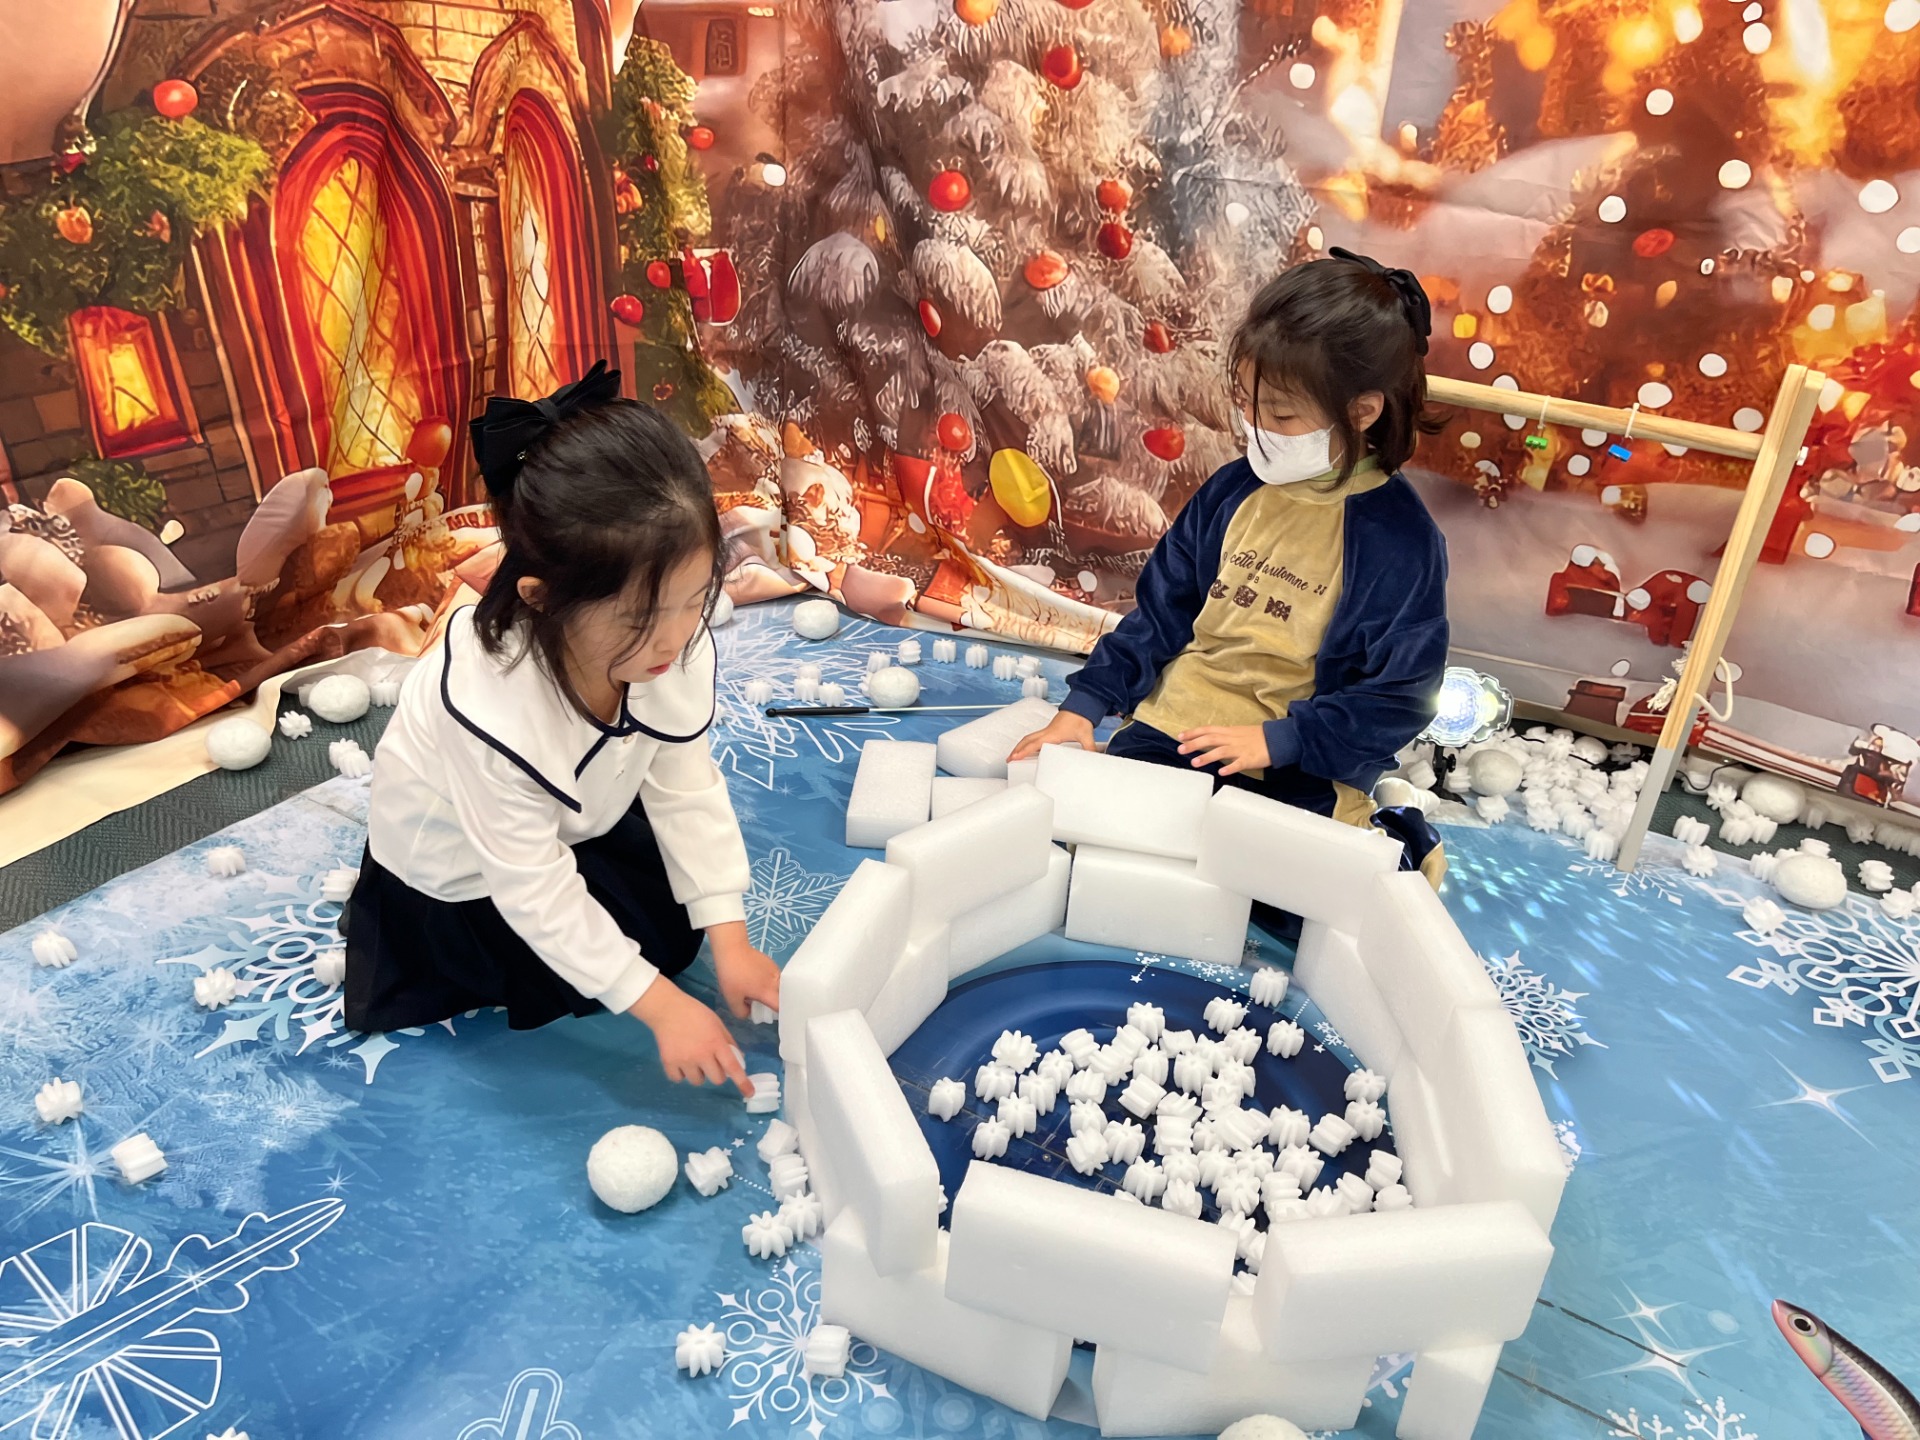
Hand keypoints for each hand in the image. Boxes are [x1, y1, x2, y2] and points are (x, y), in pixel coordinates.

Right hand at [628, 981, 753, 1094]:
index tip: (749, 1093)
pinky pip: (678, 1079)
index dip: (742, 1082)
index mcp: (716, 1043)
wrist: (667, 1009)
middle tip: (711, 1062)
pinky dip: (681, 1074)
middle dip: (717, 1073)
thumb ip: (728, 1042)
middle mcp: (701, 1055)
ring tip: (693, 1059)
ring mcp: (684, 1060)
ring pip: (698, 1081)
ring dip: (699, 1074)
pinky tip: (680, 1061)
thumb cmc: (696, 1014)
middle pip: (717, 1079)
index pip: (732, 1067)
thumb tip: (739, 1059)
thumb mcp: (717, 1024)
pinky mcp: (669, 1063)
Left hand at [708, 921, 780, 1019]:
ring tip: (761, 994)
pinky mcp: (772, 964)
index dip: (782, 1014)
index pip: (782, 1007)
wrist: (732, 949)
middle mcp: (776, 982)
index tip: (775, 1017)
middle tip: (767, 1007)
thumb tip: (751, 1012)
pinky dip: (773, 984)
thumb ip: (742, 1012)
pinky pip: (778, 978)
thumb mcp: (731, 999)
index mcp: (768, 992)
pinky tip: (759, 982)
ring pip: (782, 987)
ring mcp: (776, 971)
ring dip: (776, 993)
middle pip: (785, 997)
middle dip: (780, 1004)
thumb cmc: (732, 975)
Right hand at [1007, 710, 1095, 763]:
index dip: (1024, 751)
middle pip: (1027, 740)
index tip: (1015, 757)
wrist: (1081, 706)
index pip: (1035, 744)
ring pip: (1029, 738)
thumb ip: (1090, 749)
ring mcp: (1047, 730)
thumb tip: (1094, 758)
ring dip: (1020, 746)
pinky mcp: (1049, 730)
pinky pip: (1034, 737)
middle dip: (1016, 750)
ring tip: (1014, 755)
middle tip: (1009, 759)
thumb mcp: (1086, 735)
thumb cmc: (1081, 718)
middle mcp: (1047, 731)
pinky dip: (1027, 743)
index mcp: (1053, 734)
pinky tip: (1028, 749)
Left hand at [1177, 725, 1270, 776]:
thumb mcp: (1238, 732)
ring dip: (1207, 757)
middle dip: (1194, 744)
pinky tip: (1221, 772)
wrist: (1277, 739)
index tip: (1180, 736)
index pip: (1208, 730)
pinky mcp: (1250, 759)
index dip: (1193, 732)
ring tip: (1194, 763)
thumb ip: (1224, 736)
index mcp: (1229, 731)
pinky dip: (1230, 768)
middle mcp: (1232, 739)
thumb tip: (1208, 740)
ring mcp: (1241, 749)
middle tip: (1180, 749)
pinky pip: (1238, 764)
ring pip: (1221, 751)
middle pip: (1210, 739)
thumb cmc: (1257, 737)